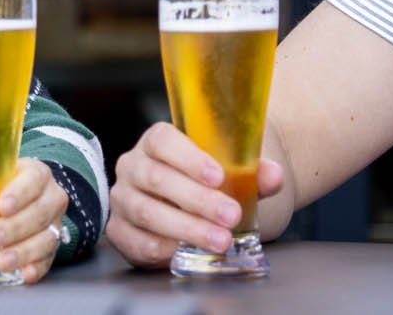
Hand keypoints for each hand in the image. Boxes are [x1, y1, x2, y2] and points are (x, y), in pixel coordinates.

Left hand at [0, 157, 68, 284]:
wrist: (26, 197)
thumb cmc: (1, 189)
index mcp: (33, 174)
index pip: (33, 179)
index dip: (19, 192)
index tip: (1, 205)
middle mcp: (49, 197)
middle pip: (40, 211)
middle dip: (15, 227)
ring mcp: (54, 222)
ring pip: (46, 236)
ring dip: (24, 250)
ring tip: (2, 261)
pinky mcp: (52, 246)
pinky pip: (49, 258)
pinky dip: (37, 267)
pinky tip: (25, 273)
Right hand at [105, 122, 284, 269]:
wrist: (187, 204)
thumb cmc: (207, 183)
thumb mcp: (231, 174)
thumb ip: (253, 174)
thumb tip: (274, 176)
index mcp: (155, 142)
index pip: (163, 141)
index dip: (189, 158)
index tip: (218, 176)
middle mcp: (133, 166)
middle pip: (157, 178)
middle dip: (198, 200)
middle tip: (231, 216)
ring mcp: (123, 199)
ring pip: (148, 212)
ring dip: (187, 228)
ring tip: (220, 240)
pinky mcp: (119, 230)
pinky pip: (136, 241)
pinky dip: (163, 249)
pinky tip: (187, 251)